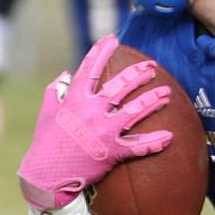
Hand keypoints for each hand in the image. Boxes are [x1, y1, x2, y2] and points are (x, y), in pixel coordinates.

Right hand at [17, 34, 173, 209]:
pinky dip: (155, 143)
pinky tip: (169, 137)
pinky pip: (139, 146)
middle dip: (138, 73)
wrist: (47, 175)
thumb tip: (64, 73)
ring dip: (153, 100)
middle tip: (152, 66)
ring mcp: (104, 131)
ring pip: (135, 111)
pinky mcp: (112, 152)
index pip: (90, 68)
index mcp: (75, 99)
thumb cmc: (45, 143)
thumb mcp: (46, 112)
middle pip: (120, 86)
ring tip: (166, 93)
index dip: (102, 51)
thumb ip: (56, 90)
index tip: (113, 39)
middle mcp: (92, 111)